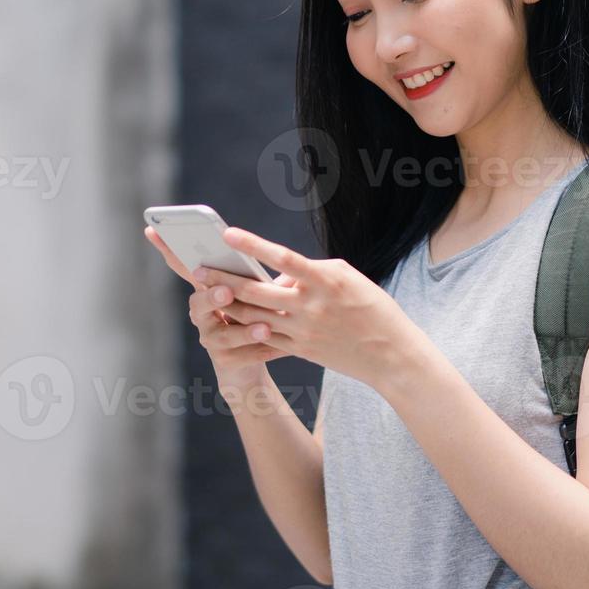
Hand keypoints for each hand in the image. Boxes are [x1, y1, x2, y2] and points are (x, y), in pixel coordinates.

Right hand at [143, 226, 297, 375]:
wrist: (252, 363)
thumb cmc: (257, 316)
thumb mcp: (258, 293)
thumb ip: (259, 279)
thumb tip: (279, 260)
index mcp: (208, 289)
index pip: (186, 267)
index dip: (168, 250)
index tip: (152, 230)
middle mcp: (202, 313)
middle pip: (199, 303)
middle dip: (211, 296)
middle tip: (226, 291)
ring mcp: (209, 338)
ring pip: (222, 335)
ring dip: (244, 331)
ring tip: (264, 328)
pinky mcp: (223, 360)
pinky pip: (239, 356)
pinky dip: (258, 350)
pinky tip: (278, 345)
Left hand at [187, 225, 425, 390]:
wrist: (390, 354)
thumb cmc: (371, 307)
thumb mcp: (346, 278)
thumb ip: (308, 272)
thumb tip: (277, 276)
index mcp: (327, 281)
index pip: (284, 258)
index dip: (254, 245)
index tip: (228, 234)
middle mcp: (311, 306)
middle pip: (258, 291)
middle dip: (224, 280)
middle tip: (198, 269)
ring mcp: (303, 331)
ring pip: (255, 316)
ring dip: (227, 304)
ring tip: (204, 291)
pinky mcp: (300, 349)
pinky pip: (265, 339)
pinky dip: (243, 329)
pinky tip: (224, 322)